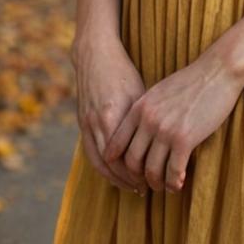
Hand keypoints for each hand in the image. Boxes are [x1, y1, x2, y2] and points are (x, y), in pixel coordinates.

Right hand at [71, 34, 147, 192]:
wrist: (94, 55)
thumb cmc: (122, 71)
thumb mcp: (138, 93)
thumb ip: (143, 120)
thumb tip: (161, 142)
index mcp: (112, 116)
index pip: (125, 156)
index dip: (139, 171)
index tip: (155, 178)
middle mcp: (96, 124)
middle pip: (112, 164)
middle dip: (128, 179)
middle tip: (146, 188)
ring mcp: (86, 124)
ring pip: (98, 162)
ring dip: (114, 178)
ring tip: (131, 186)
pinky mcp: (81, 123)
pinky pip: (91, 153)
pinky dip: (102, 167)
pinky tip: (114, 172)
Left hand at [102, 48, 243, 193]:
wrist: (218, 71)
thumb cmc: (191, 81)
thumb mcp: (159, 92)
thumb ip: (145, 111)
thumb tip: (139, 134)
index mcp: (139, 108)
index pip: (115, 145)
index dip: (119, 164)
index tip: (129, 173)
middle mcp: (148, 120)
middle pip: (132, 162)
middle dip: (138, 178)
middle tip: (147, 183)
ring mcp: (165, 130)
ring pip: (152, 171)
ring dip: (157, 183)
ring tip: (164, 186)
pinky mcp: (184, 139)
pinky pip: (173, 171)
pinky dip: (174, 182)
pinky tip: (178, 184)